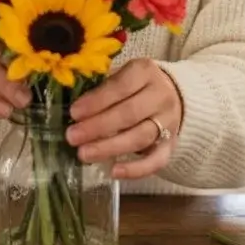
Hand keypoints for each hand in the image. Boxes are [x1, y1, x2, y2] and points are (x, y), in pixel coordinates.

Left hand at [66, 58, 182, 180]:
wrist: (171, 95)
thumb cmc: (134, 85)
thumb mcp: (120, 75)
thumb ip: (101, 87)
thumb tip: (74, 109)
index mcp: (145, 72)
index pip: (121, 86)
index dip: (97, 101)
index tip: (74, 113)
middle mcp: (160, 96)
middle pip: (129, 114)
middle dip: (98, 126)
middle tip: (72, 136)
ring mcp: (169, 122)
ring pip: (140, 137)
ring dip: (109, 147)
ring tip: (84, 154)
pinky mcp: (171, 145)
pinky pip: (156, 161)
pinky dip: (136, 169)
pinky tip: (114, 172)